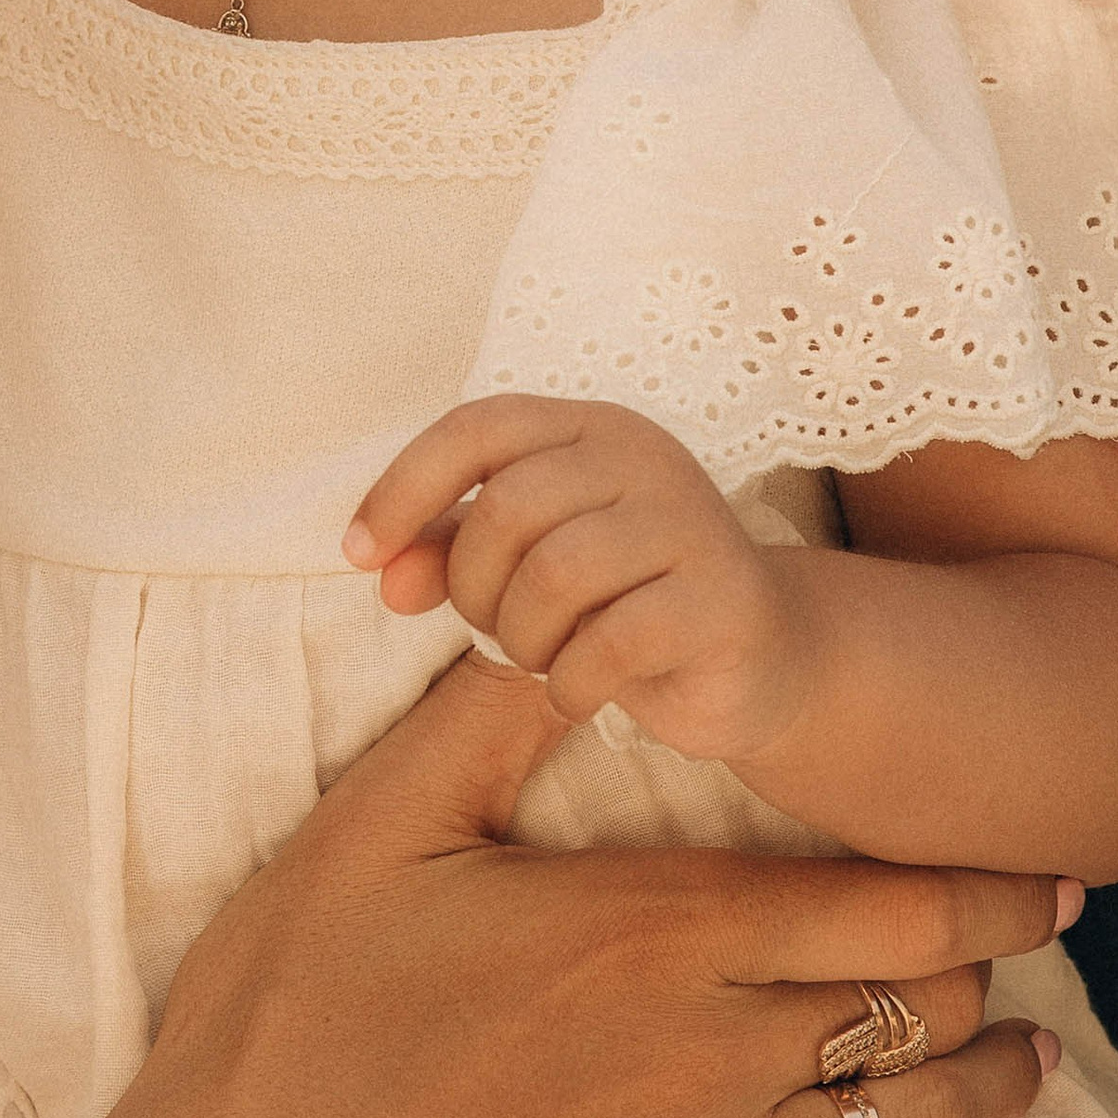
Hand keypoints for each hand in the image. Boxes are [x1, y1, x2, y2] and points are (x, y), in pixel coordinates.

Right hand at [117, 651, 1067, 1117]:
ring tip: (1041, 1060)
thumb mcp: (373, 832)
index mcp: (652, 932)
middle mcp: (713, 1056)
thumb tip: (565, 627)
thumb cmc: (297, 1015)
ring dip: (997, 1085)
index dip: (987, 886)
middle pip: (913, 1004)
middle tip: (1028, 946)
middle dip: (986, 970)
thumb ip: (487, 723)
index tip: (1051, 871)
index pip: (884, 903)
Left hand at [348, 395, 821, 764]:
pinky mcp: (723, 601)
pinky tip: (580, 691)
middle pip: (509, 508)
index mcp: (591, 427)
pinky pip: (609, 644)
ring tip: (545, 656)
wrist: (758, 658)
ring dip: (524, 637)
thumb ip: (447, 553)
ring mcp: (692, 524)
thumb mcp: (525, 567)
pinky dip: (570, 683)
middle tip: (496, 628)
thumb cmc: (621, 602)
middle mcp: (647, 457)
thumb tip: (378, 571)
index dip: (404, 487)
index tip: (358, 555)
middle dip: (474, 587)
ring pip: (556, 573)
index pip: (477, 427)